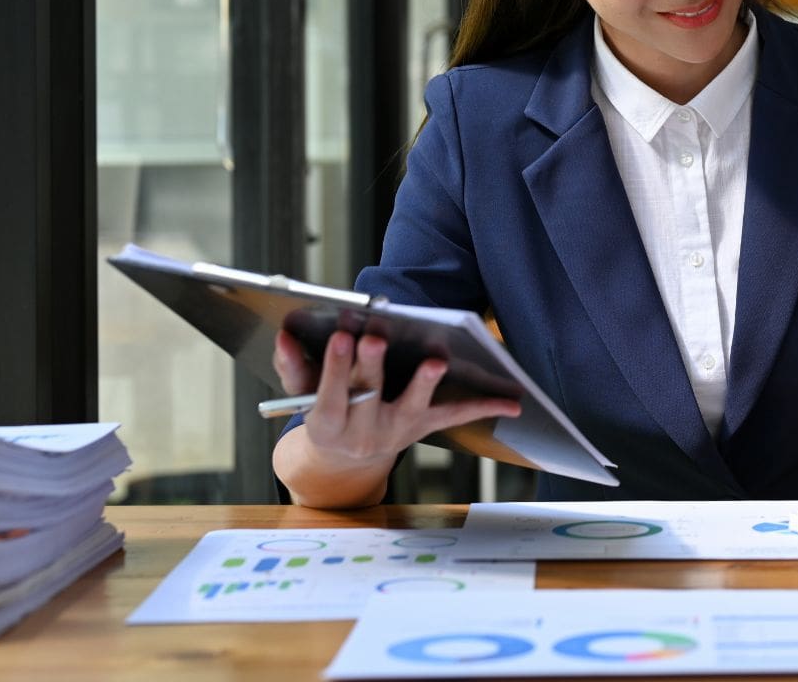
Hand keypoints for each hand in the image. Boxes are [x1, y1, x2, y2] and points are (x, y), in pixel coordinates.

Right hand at [271, 324, 520, 470]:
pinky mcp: (422, 427)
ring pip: (411, 406)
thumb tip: (284, 334)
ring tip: (435, 360)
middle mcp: (363, 432)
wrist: (345, 462)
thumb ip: (292, 366)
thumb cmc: (326, 413)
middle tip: (375, 337)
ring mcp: (396, 430)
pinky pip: (453, 416)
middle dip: (370, 364)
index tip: (341, 335)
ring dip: (424, 383)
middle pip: (368, 394)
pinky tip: (513, 401)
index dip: (336, 366)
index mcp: (328, 423)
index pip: (330, 394)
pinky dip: (483, 407)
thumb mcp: (300, 395)